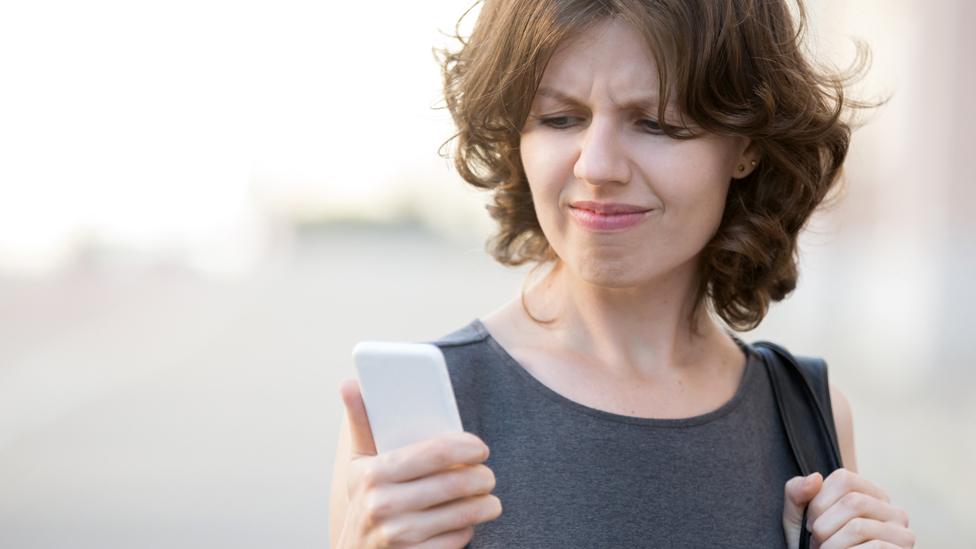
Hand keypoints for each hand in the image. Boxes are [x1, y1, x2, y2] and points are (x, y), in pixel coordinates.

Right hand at [336, 379, 501, 548]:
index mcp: (372, 473)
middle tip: (487, 474)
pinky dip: (467, 529)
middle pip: (454, 483)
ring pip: (462, 513)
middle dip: (481, 477)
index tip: (480, 447)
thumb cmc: (365, 501)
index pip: (434, 452)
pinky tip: (466, 522)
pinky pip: (457, 539)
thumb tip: (349, 383)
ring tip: (488, 497)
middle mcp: (383, 504)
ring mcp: (399, 535)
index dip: (466, 446)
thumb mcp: (358, 464)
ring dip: (484, 504)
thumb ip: (360, 423)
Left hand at [783, 468, 914, 548]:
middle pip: (853, 502)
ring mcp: (902, 535)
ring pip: (859, 527)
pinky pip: (874, 547)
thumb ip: (797, 492)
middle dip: (823, 526)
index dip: (819, 501)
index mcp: (871, 495)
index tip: (809, 523)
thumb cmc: (816, 545)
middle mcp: (893, 512)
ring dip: (832, 545)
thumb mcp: (799, 518)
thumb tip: (815, 478)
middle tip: (817, 543)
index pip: (844, 479)